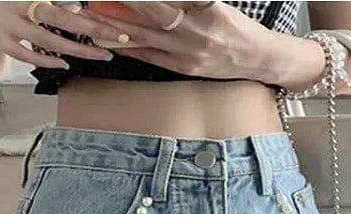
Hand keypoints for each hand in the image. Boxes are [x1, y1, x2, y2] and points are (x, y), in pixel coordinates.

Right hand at [0, 1, 125, 67]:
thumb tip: (76, 6)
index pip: (66, 3)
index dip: (90, 14)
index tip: (115, 20)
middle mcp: (20, 6)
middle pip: (63, 20)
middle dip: (94, 30)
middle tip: (120, 38)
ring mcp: (10, 26)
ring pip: (49, 41)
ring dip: (77, 50)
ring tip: (101, 54)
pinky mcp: (1, 41)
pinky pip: (27, 56)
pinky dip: (47, 61)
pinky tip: (65, 64)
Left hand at [80, 1, 278, 82]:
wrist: (258, 58)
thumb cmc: (238, 25)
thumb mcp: (217, 3)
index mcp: (207, 9)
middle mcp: (196, 31)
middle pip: (149, 14)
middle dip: (120, 5)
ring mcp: (188, 53)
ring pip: (144, 37)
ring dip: (116, 28)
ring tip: (92, 18)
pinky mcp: (184, 69)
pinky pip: (151, 57)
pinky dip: (130, 48)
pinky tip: (112, 41)